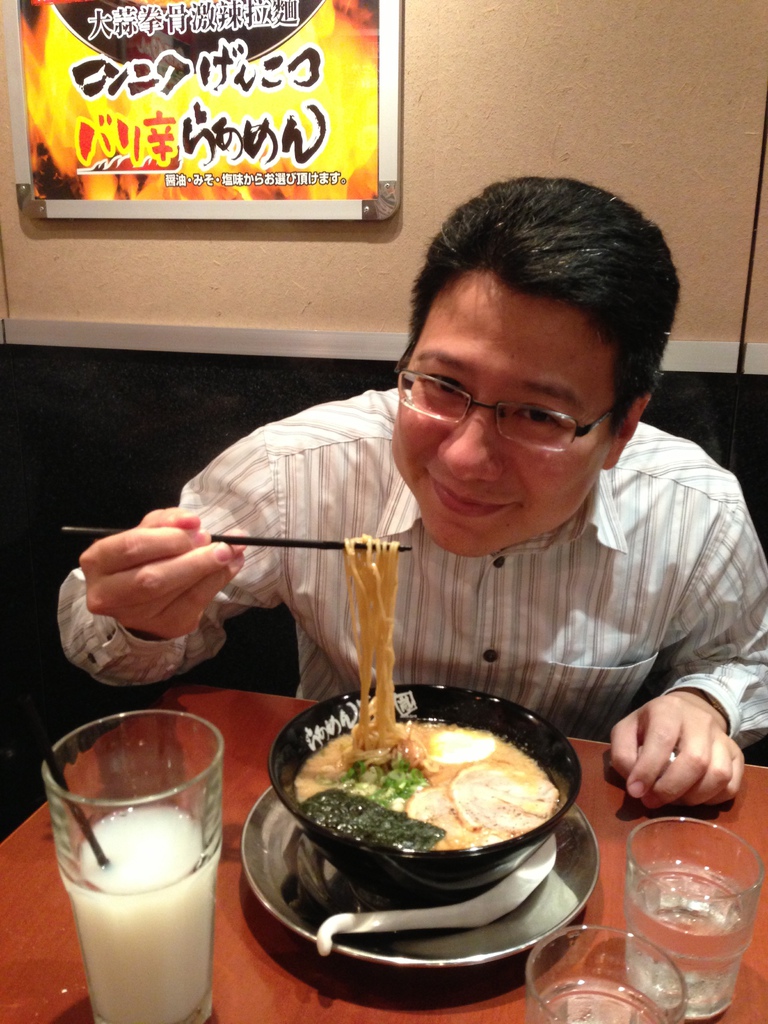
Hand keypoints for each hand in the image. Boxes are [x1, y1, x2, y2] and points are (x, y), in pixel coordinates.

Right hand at [79, 508, 244, 639]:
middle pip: (153, 577)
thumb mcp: (146, 530)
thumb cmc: (140, 556)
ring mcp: (136, 616)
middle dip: (193, 558)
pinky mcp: (165, 626)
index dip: (168, 537)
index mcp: (98, 561)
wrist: (137, 596)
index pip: (132, 547)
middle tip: (220, 545)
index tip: (198, 527)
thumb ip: (166, 521)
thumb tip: (192, 522)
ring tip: (231, 551)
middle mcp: (108, 595)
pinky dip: (219, 581)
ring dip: (213, 569)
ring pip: (179, 593)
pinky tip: (232, 565)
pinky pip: (196, 603)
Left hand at [610, 690, 743, 807]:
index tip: (635, 791)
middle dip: (671, 788)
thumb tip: (636, 785)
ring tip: (673, 799)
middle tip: (652, 801)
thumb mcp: (626, 731)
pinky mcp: (737, 755)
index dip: (648, 769)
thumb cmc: (651, 727)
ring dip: (692, 797)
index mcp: (668, 709)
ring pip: (718, 775)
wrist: (685, 713)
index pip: (662, 738)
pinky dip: (712, 799)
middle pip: (695, 760)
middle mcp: (700, 721)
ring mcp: (722, 738)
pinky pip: (731, 786)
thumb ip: (623, 754)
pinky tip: (693, 796)